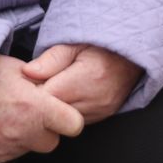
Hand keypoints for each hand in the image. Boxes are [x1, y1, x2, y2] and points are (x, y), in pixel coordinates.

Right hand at [0, 55, 84, 162]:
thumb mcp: (18, 69)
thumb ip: (41, 83)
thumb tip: (54, 88)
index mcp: (36, 108)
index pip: (73, 124)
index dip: (68, 117)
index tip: (61, 112)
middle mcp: (23, 132)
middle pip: (51, 141)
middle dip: (46, 129)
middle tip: (31, 114)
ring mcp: (6, 147)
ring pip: (29, 148)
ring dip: (25, 136)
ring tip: (9, 116)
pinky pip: (8, 154)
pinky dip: (6, 143)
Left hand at [22, 43, 142, 124]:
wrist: (134, 52)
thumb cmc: (104, 44)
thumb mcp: (76, 42)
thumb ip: (52, 58)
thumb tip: (27, 72)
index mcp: (86, 78)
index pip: (45, 97)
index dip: (31, 90)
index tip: (28, 80)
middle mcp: (95, 99)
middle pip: (52, 112)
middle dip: (41, 100)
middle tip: (40, 83)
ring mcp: (100, 111)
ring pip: (63, 120)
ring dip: (56, 107)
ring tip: (56, 86)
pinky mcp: (103, 116)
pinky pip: (76, 120)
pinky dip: (69, 110)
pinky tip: (68, 95)